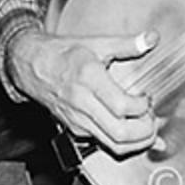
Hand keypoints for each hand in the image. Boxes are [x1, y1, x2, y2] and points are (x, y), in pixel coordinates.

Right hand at [7, 28, 158, 156]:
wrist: (30, 65)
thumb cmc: (62, 53)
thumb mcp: (96, 43)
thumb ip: (127, 44)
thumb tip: (152, 38)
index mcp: (89, 78)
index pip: (122, 106)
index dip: (143, 107)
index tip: (149, 98)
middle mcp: (82, 103)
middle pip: (120, 133)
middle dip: (146, 131)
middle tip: (154, 118)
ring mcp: (78, 119)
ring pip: (113, 146)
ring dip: (137, 142)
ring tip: (147, 127)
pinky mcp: (75, 129)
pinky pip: (103, 143)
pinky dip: (123, 143)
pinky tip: (133, 133)